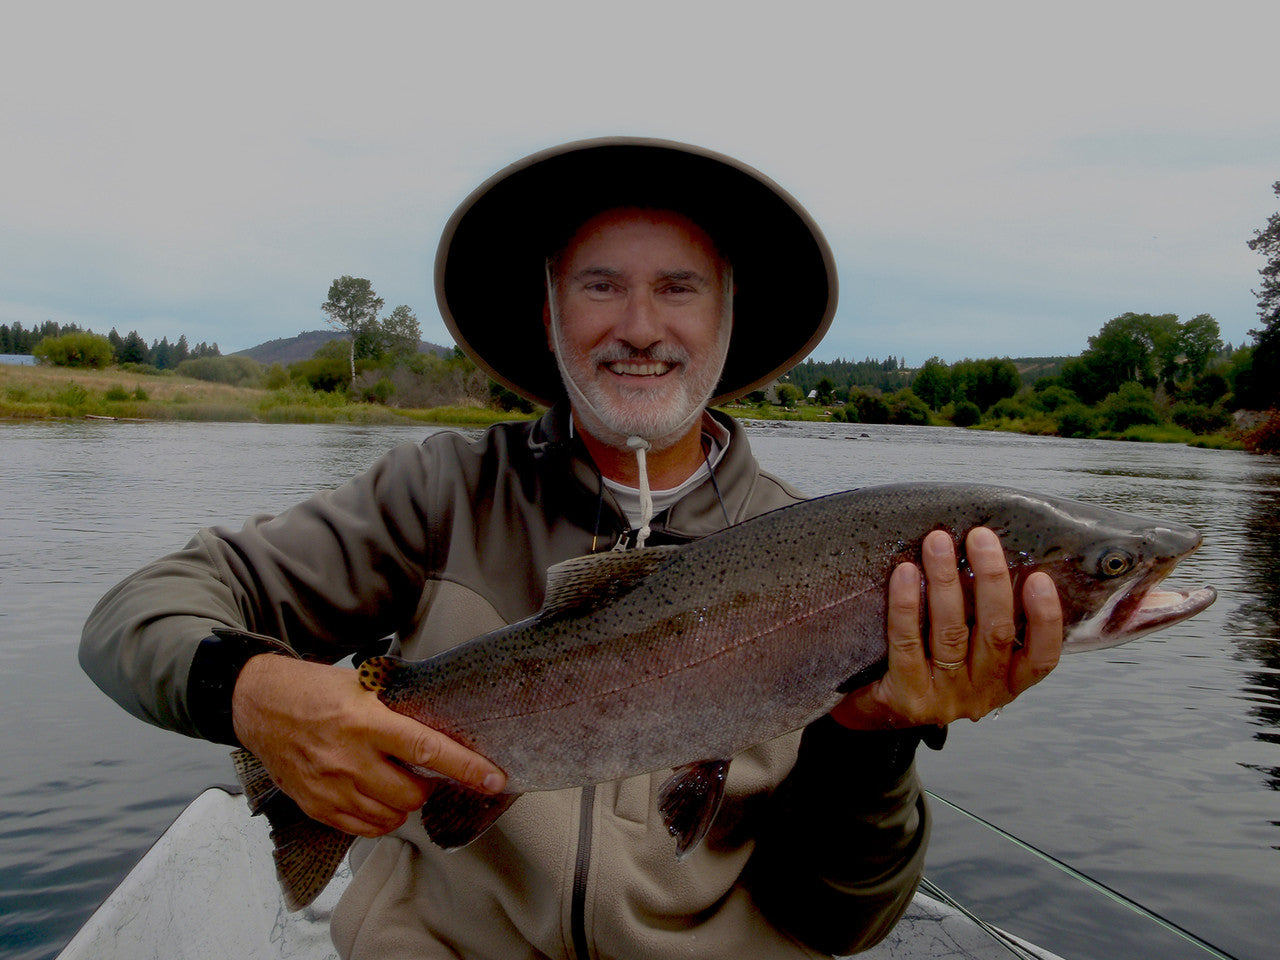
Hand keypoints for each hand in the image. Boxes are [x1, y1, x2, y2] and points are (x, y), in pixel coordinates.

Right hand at [231, 655, 505, 836]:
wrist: (259, 705)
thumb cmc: (314, 690)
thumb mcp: (362, 684)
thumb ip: (398, 706)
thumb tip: (443, 724)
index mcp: (365, 720)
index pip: (427, 749)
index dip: (465, 767)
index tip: (494, 778)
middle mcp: (348, 757)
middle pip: (412, 793)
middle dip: (428, 785)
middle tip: (423, 770)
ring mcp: (330, 787)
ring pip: (392, 816)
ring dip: (405, 802)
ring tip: (396, 780)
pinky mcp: (316, 806)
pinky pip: (365, 829)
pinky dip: (381, 818)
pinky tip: (377, 797)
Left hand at [831, 527, 1061, 729]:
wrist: (879, 713)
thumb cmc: (928, 666)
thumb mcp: (968, 651)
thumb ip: (983, 618)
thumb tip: (990, 555)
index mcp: (1006, 681)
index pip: (1041, 657)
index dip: (1046, 619)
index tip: (1040, 578)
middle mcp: (982, 693)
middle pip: (996, 634)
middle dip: (991, 579)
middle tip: (980, 537)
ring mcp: (946, 699)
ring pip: (951, 634)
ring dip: (945, 582)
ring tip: (938, 543)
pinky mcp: (909, 698)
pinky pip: (907, 644)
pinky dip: (906, 605)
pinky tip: (904, 574)